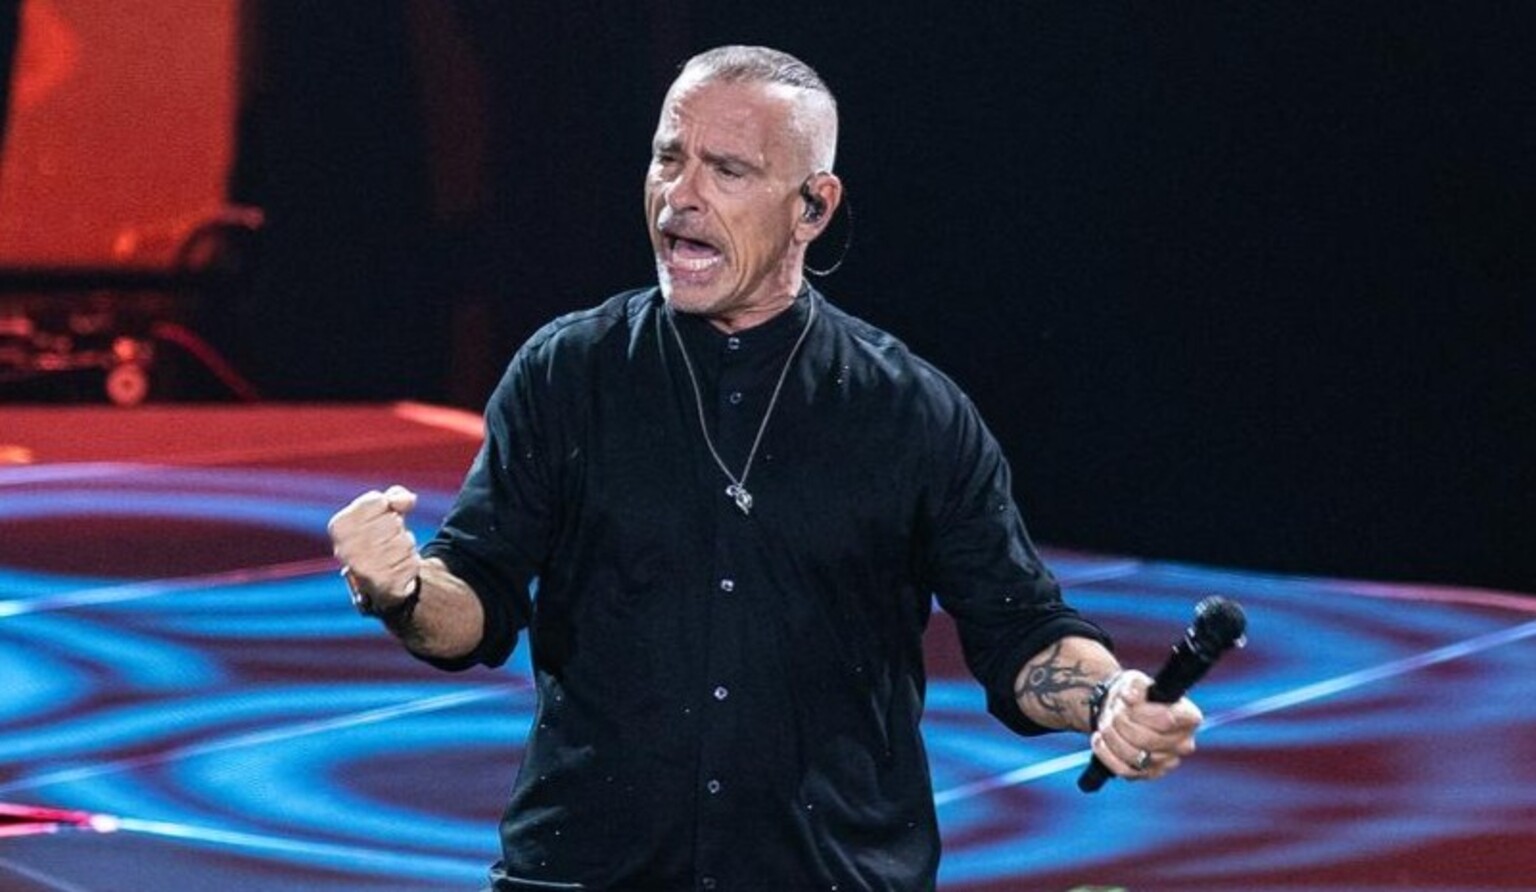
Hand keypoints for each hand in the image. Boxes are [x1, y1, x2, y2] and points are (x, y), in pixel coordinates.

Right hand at [327, 485, 422, 604]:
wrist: (380, 579)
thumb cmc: (380, 537)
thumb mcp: (384, 510)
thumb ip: (396, 496)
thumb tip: (409, 500)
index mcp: (339, 526)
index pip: (377, 501)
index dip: (387, 507)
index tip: (379, 519)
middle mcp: (345, 549)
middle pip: (393, 522)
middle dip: (397, 527)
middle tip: (387, 539)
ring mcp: (363, 569)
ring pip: (404, 542)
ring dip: (406, 545)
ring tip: (392, 554)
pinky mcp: (383, 585)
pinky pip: (411, 562)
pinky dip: (411, 562)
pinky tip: (397, 568)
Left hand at [1090, 670, 1202, 780]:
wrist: (1124, 710)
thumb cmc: (1136, 696)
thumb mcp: (1135, 682)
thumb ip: (1135, 685)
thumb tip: (1130, 696)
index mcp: (1188, 717)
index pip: (1168, 720)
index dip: (1143, 712)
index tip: (1128, 701)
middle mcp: (1183, 743)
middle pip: (1147, 739)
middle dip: (1123, 723)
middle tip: (1114, 712)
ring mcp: (1167, 762)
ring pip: (1135, 756)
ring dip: (1113, 737)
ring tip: (1106, 723)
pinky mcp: (1149, 774)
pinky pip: (1124, 769)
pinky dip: (1106, 753)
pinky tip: (1099, 739)